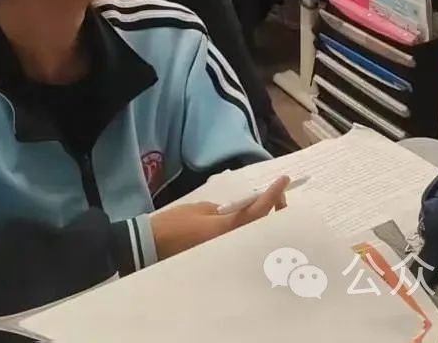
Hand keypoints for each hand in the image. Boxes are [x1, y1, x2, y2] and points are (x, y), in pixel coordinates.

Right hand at [150, 176, 289, 259]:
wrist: (154, 246)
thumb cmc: (175, 224)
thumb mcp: (202, 209)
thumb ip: (226, 209)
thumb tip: (241, 210)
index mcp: (227, 229)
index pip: (258, 212)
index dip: (273, 196)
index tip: (284, 180)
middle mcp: (232, 244)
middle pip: (264, 229)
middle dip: (277, 212)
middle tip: (280, 195)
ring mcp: (228, 253)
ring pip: (256, 237)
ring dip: (268, 223)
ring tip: (274, 205)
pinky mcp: (222, 257)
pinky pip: (244, 243)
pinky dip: (254, 231)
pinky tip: (257, 221)